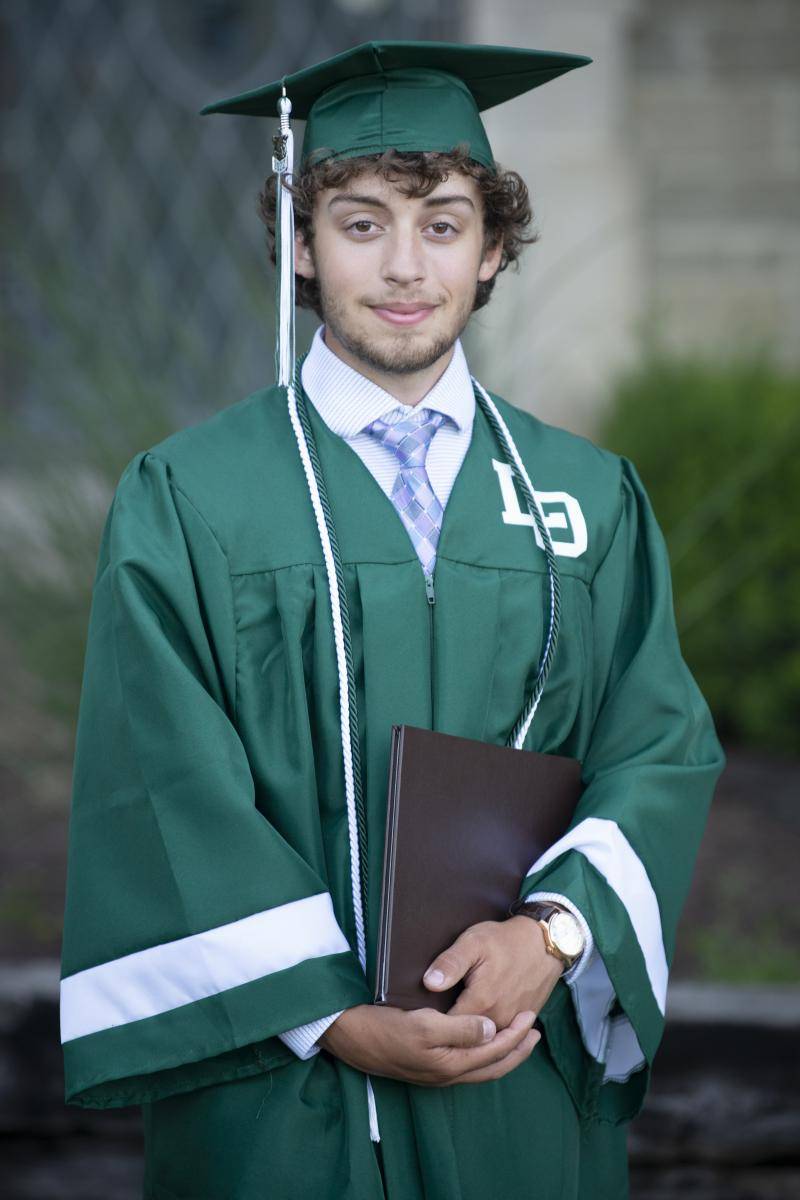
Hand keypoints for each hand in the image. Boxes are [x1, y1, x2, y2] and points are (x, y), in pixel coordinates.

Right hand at [318, 1004, 540, 1086]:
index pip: (494, 1051)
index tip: (531, 1016)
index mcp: (450, 1065)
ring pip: (479, 1067)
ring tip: (517, 1037)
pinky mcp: (426, 1065)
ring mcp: (436, 1072)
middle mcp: (446, 1074)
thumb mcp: (425, 1025)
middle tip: (536, 1033)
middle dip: (517, 1050)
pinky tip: (482, 1041)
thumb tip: (492, 1031)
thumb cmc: (386, 1027)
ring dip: (502, 1053)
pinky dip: (483, 1053)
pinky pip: (466, 1063)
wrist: (350, 1035)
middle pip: (492, 1066)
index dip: (515, 1035)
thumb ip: (461, 1030)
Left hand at [422, 916, 563, 1030]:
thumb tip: (428, 984)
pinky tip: (474, 1032)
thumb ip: (450, 963)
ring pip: (484, 1042)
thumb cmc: (504, 940)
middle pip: (466, 1039)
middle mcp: (498, 1019)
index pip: (448, 1027)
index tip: (420, 1021)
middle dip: (449, 1036)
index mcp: (480, 1002)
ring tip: (449, 1033)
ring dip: (468, 1040)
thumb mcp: (473, 942)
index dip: (432, 1025)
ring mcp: (512, 1023)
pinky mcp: (522, 1022)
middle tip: (432, 1029)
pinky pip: (501, 1038)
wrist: (544, 943)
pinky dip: (487, 1037)